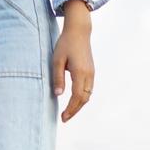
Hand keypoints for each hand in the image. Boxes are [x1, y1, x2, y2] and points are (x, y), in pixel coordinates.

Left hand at [52, 0, 94, 122]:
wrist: (79, 31)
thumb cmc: (65, 44)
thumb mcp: (57, 60)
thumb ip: (58, 78)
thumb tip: (58, 94)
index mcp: (80, 72)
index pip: (77, 97)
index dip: (70, 109)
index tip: (63, 117)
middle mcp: (88, 74)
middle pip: (84, 99)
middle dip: (74, 110)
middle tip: (64, 118)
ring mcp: (91, 73)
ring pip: (88, 95)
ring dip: (79, 105)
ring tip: (68, 112)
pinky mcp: (91, 71)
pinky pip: (88, 89)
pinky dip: (82, 98)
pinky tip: (74, 101)